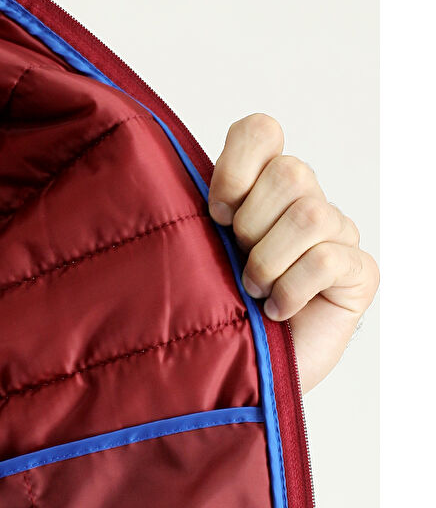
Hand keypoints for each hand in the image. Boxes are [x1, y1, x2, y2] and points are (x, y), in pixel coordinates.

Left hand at [206, 114, 378, 392]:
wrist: (238, 376)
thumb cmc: (211, 313)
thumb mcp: (189, 252)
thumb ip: (183, 210)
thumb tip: (148, 172)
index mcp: (260, 188)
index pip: (262, 131)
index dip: (238, 164)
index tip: (215, 211)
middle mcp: (303, 203)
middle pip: (291, 172)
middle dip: (251, 224)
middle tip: (237, 262)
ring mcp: (336, 236)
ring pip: (310, 215)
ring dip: (268, 261)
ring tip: (253, 291)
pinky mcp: (358, 273)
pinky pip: (328, 258)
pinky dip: (292, 289)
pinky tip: (277, 310)